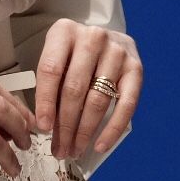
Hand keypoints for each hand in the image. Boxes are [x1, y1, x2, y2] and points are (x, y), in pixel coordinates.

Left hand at [34, 19, 142, 159]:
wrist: (106, 38)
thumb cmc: (74, 53)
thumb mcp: (57, 56)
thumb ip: (51, 83)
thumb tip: (46, 125)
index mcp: (64, 31)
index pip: (51, 70)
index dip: (46, 101)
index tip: (43, 126)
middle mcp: (92, 38)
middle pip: (75, 88)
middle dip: (65, 124)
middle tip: (60, 147)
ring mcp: (117, 53)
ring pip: (98, 99)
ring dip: (85, 130)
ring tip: (75, 148)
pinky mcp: (136, 69)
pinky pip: (125, 105)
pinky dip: (112, 129)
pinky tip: (100, 144)